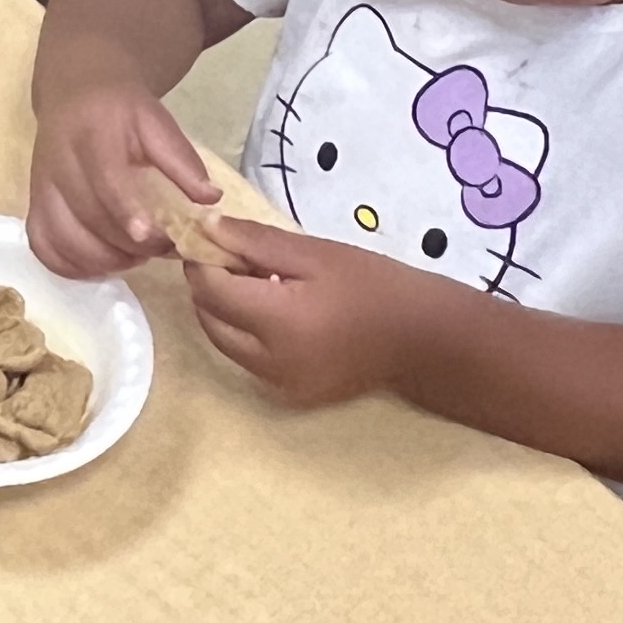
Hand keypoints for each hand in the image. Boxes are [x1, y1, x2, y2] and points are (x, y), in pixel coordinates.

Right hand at [25, 82, 221, 279]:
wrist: (76, 92)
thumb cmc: (121, 111)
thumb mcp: (156, 121)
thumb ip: (181, 160)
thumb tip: (210, 200)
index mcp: (91, 133)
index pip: (103, 177)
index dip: (124, 210)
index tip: (149, 236)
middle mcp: (57, 160)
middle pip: (85, 214)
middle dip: (126, 244)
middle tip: (162, 248)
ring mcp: (40, 185)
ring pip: (60, 237)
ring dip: (101, 259)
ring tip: (135, 256)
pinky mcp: (33, 203)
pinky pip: (43, 246)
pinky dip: (71, 265)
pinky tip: (101, 262)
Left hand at [181, 216, 445, 409]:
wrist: (421, 338)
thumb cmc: (373, 285)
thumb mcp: (314, 252)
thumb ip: (255, 241)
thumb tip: (206, 227)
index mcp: (277, 323)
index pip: (211, 290)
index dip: (200, 260)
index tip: (207, 236)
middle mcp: (269, 362)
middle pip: (210, 319)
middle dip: (209, 285)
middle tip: (231, 255)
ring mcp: (279, 385)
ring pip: (224, 342)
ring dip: (224, 310)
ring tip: (254, 278)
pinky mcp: (290, 394)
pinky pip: (248, 360)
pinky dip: (245, 332)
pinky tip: (272, 307)